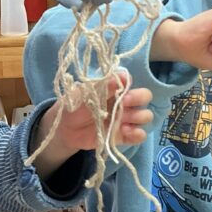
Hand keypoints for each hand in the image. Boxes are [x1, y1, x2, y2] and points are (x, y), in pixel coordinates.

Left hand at [31, 70, 153, 177]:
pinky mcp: (123, 135)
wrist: (65, 129)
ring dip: (138, 117)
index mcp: (115, 89)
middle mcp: (124, 102)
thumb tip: (124, 75)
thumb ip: (104, 85)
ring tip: (122, 121)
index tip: (120, 90)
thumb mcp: (86, 93)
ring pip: (146, 116)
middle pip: (145, 97)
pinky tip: (125, 131)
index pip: (131, 83)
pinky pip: (140, 135)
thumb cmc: (75, 106)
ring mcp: (125, 119)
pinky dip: (137, 134)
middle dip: (138, 99)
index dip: (130, 85)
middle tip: (123, 103)